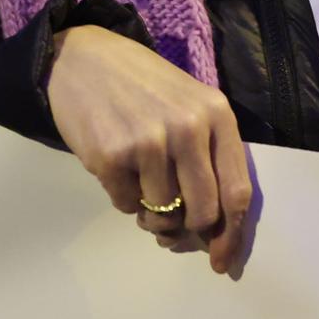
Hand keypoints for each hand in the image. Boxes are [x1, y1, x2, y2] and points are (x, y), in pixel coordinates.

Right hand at [45, 25, 254, 273]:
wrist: (82, 57)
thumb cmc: (142, 85)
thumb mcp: (189, 105)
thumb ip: (207, 156)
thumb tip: (214, 228)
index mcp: (216, 114)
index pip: (237, 190)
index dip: (231, 234)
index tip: (221, 261)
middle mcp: (188, 128)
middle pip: (202, 212)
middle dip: (187, 229)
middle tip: (171, 225)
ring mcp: (148, 142)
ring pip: (162, 214)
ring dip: (150, 213)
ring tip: (139, 181)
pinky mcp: (111, 156)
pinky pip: (125, 205)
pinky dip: (123, 197)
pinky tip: (116, 166)